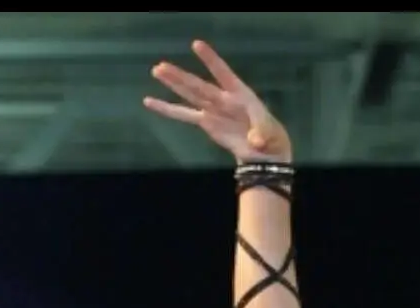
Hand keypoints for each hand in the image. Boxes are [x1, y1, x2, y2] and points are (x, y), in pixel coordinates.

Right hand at [144, 40, 290, 162]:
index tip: (197, 45)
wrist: (264, 149)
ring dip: (173, 84)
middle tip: (161, 66)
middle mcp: (222, 98)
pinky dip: (167, 110)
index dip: (211, 60)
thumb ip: (261, 133)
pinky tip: (151, 102)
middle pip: (199, 86)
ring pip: (189, 95)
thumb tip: (255, 142)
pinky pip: (184, 116)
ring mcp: (212, 109)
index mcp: (239, 94)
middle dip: (181, 77)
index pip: (223, 73)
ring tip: (156, 71)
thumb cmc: (269, 133)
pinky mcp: (205, 123)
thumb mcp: (269, 132)